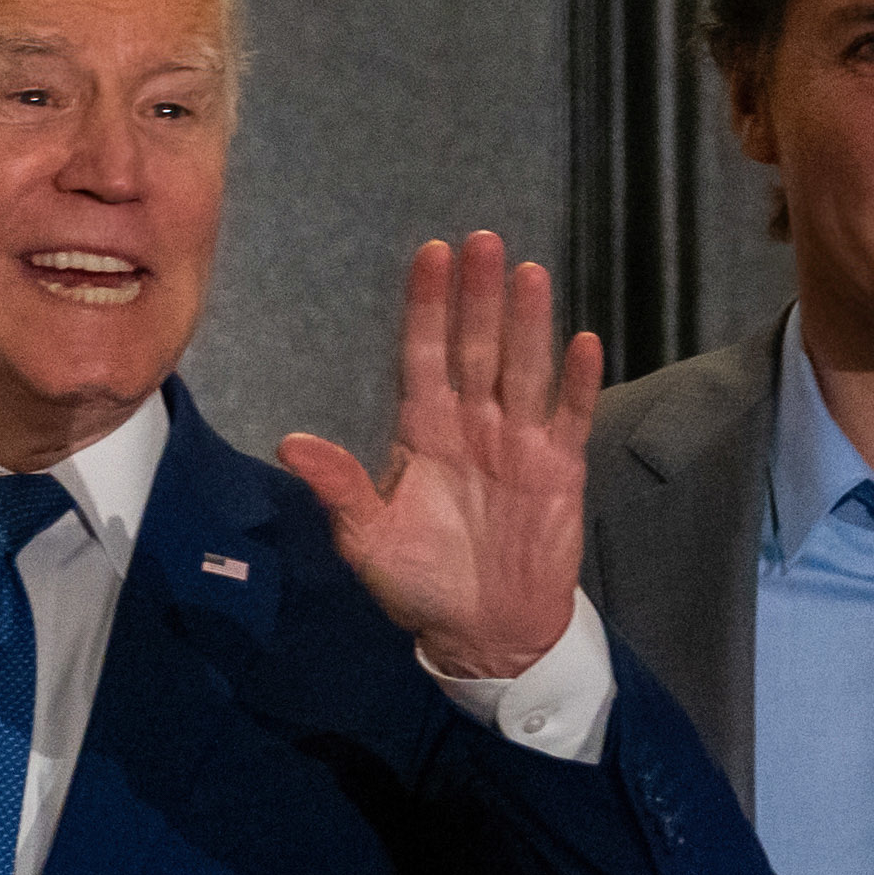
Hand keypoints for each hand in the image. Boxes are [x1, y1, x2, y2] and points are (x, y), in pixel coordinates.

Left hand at [282, 232, 601, 679]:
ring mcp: (519, 441)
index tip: (431, 254)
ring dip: (527, 321)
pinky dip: (578, 381)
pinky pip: (570, 415)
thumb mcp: (367, 540)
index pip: (423, 353)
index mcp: (423, 429)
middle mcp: (472, 423)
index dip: (426, 306)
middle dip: (477, 296)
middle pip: (476, 347)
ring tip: (528, 273)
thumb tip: (290, 444)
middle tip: (483, 241)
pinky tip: (583, 341)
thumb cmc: (419, 584)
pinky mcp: (560, 467)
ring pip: (524, 368)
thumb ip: (339, 489)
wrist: (485, 632)